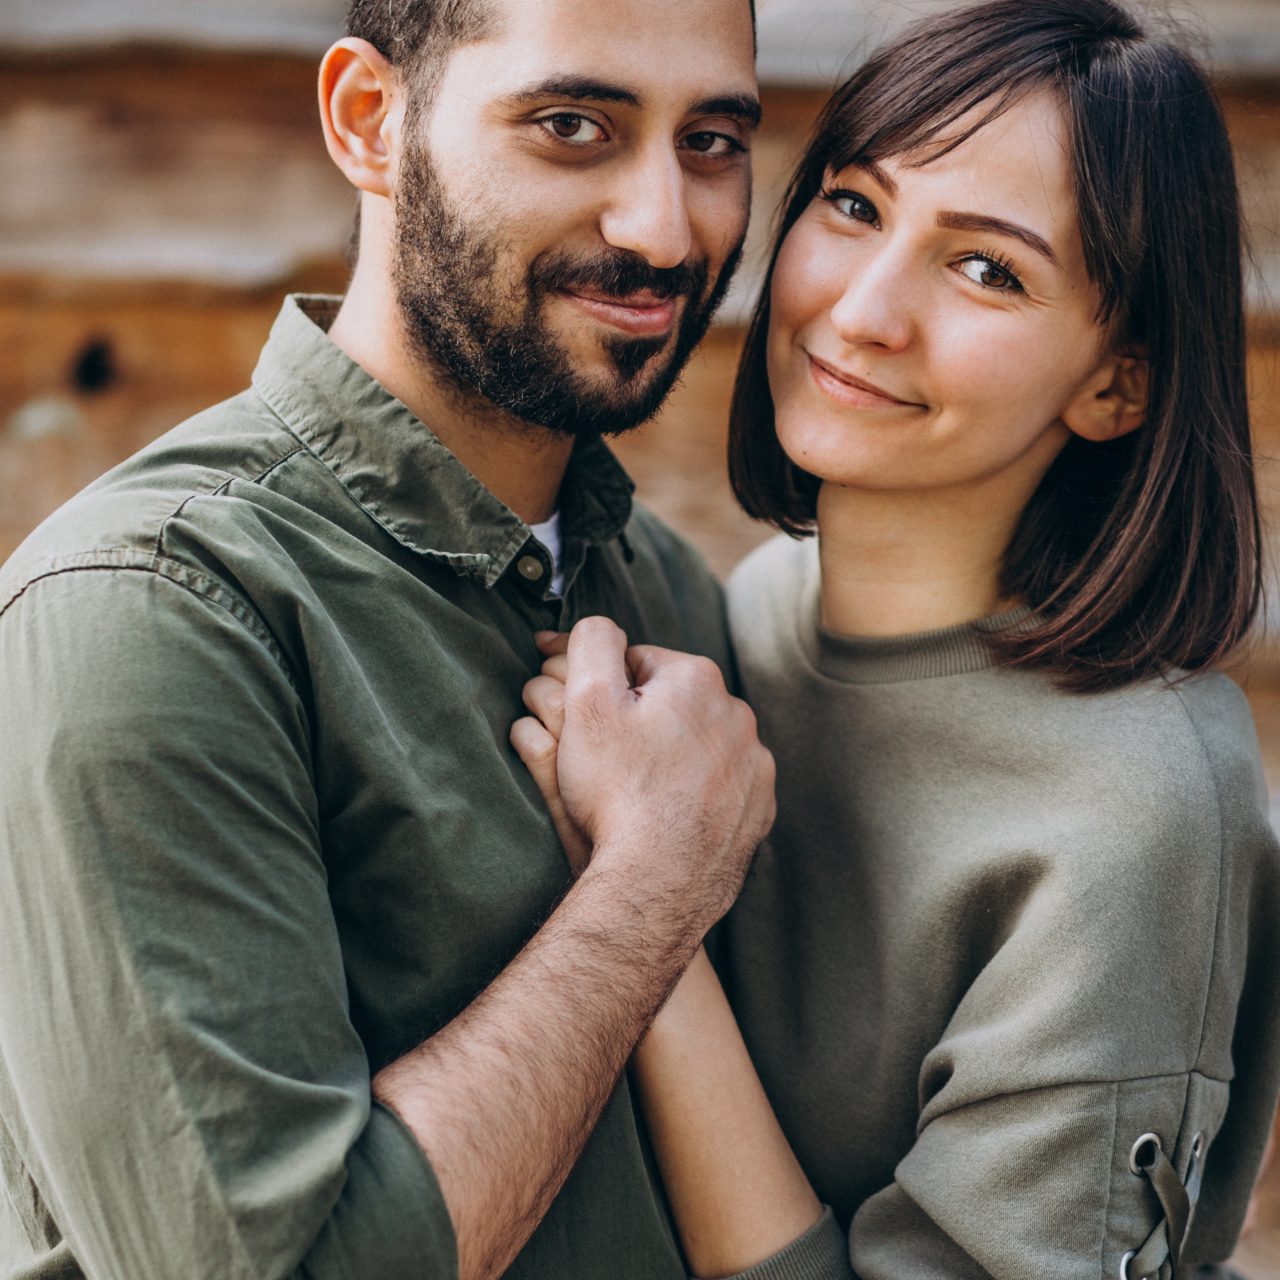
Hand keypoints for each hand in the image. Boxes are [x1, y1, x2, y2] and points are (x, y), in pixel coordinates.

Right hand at [518, 618, 775, 937]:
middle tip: (606, 762)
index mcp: (696, 678)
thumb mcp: (587, 701)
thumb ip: (591, 643)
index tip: (585, 724)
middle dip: (640, 723)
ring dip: (670, 757)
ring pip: (698, 745)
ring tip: (636, 791)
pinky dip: (696, 795)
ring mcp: (753, 764)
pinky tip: (667, 815)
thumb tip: (598, 626)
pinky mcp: (758, 807)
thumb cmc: (619, 790)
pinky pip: (722, 787)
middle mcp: (736, 713)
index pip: (637, 666)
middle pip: (671, 705)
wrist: (660, 879)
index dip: (603, 693)